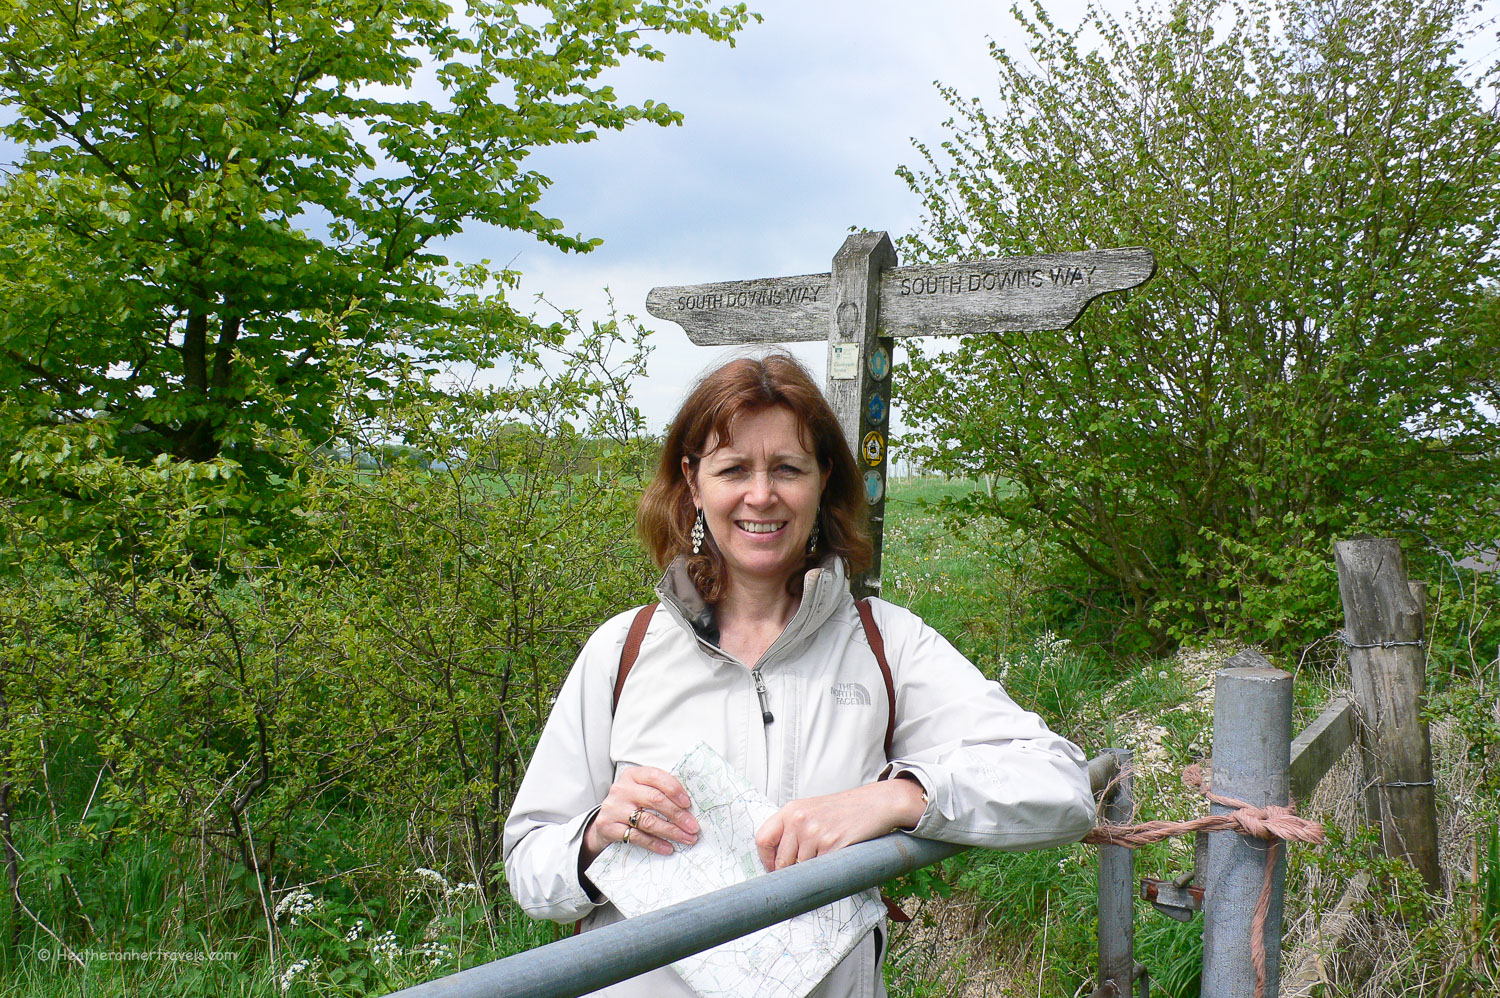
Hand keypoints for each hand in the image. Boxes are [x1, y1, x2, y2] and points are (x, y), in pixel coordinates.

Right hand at [582, 766, 699, 864]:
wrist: (604, 822)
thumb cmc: (631, 804)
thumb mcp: (642, 791)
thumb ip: (660, 792)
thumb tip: (689, 807)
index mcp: (633, 775)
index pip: (656, 777)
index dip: (674, 789)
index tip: (688, 804)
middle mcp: (622, 789)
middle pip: (655, 800)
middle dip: (678, 815)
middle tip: (693, 827)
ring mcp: (614, 808)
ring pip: (647, 821)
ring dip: (671, 831)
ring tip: (686, 838)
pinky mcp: (608, 827)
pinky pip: (637, 837)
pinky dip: (655, 843)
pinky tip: (668, 848)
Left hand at [755, 777, 925, 871]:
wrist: (876, 804)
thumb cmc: (844, 810)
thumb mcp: (812, 810)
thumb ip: (792, 829)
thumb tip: (777, 862)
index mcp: (791, 810)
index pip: (762, 840)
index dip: (766, 861)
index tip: (773, 870)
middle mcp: (800, 820)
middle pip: (781, 862)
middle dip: (790, 874)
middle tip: (802, 875)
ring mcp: (815, 833)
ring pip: (801, 870)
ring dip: (812, 874)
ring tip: (826, 862)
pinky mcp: (833, 846)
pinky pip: (820, 872)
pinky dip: (827, 873)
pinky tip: (836, 862)